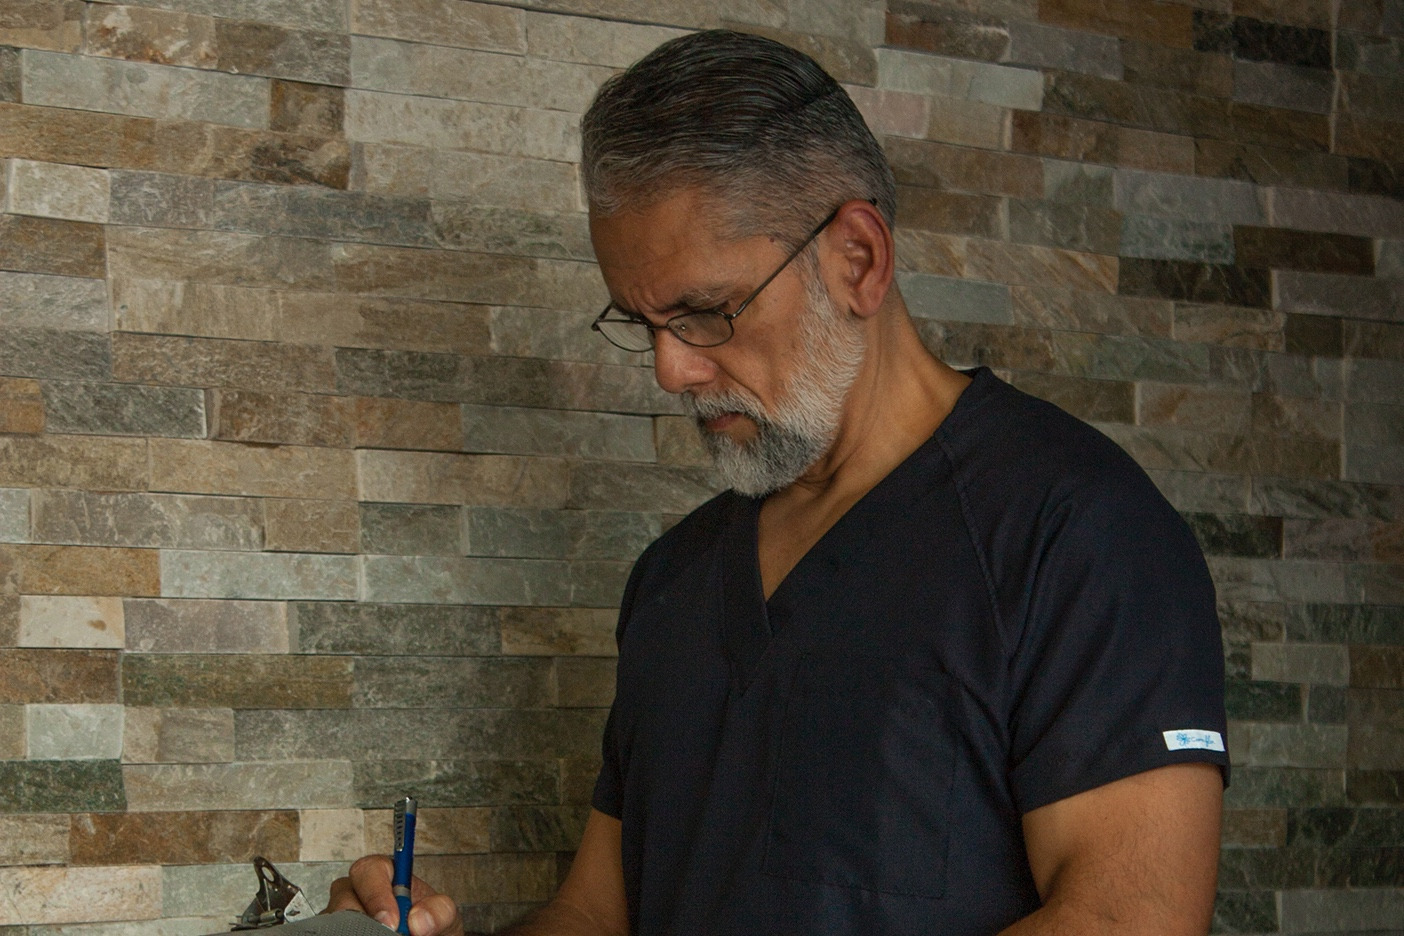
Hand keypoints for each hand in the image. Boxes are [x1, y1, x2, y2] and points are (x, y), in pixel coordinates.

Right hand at [326, 854, 464, 935]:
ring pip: (335, 919)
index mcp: (386, 875)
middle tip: (385, 934)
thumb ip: (439, 911)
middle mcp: (359, 891)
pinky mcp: (337, 931)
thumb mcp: (444, 916)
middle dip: (363, 918)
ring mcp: (344, 915)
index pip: (370, 869)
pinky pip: (331, 932)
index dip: (377, 894)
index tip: (392, 921)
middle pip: (344, 895)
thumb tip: (419, 919)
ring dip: (355, 931)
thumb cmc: (430, 925)